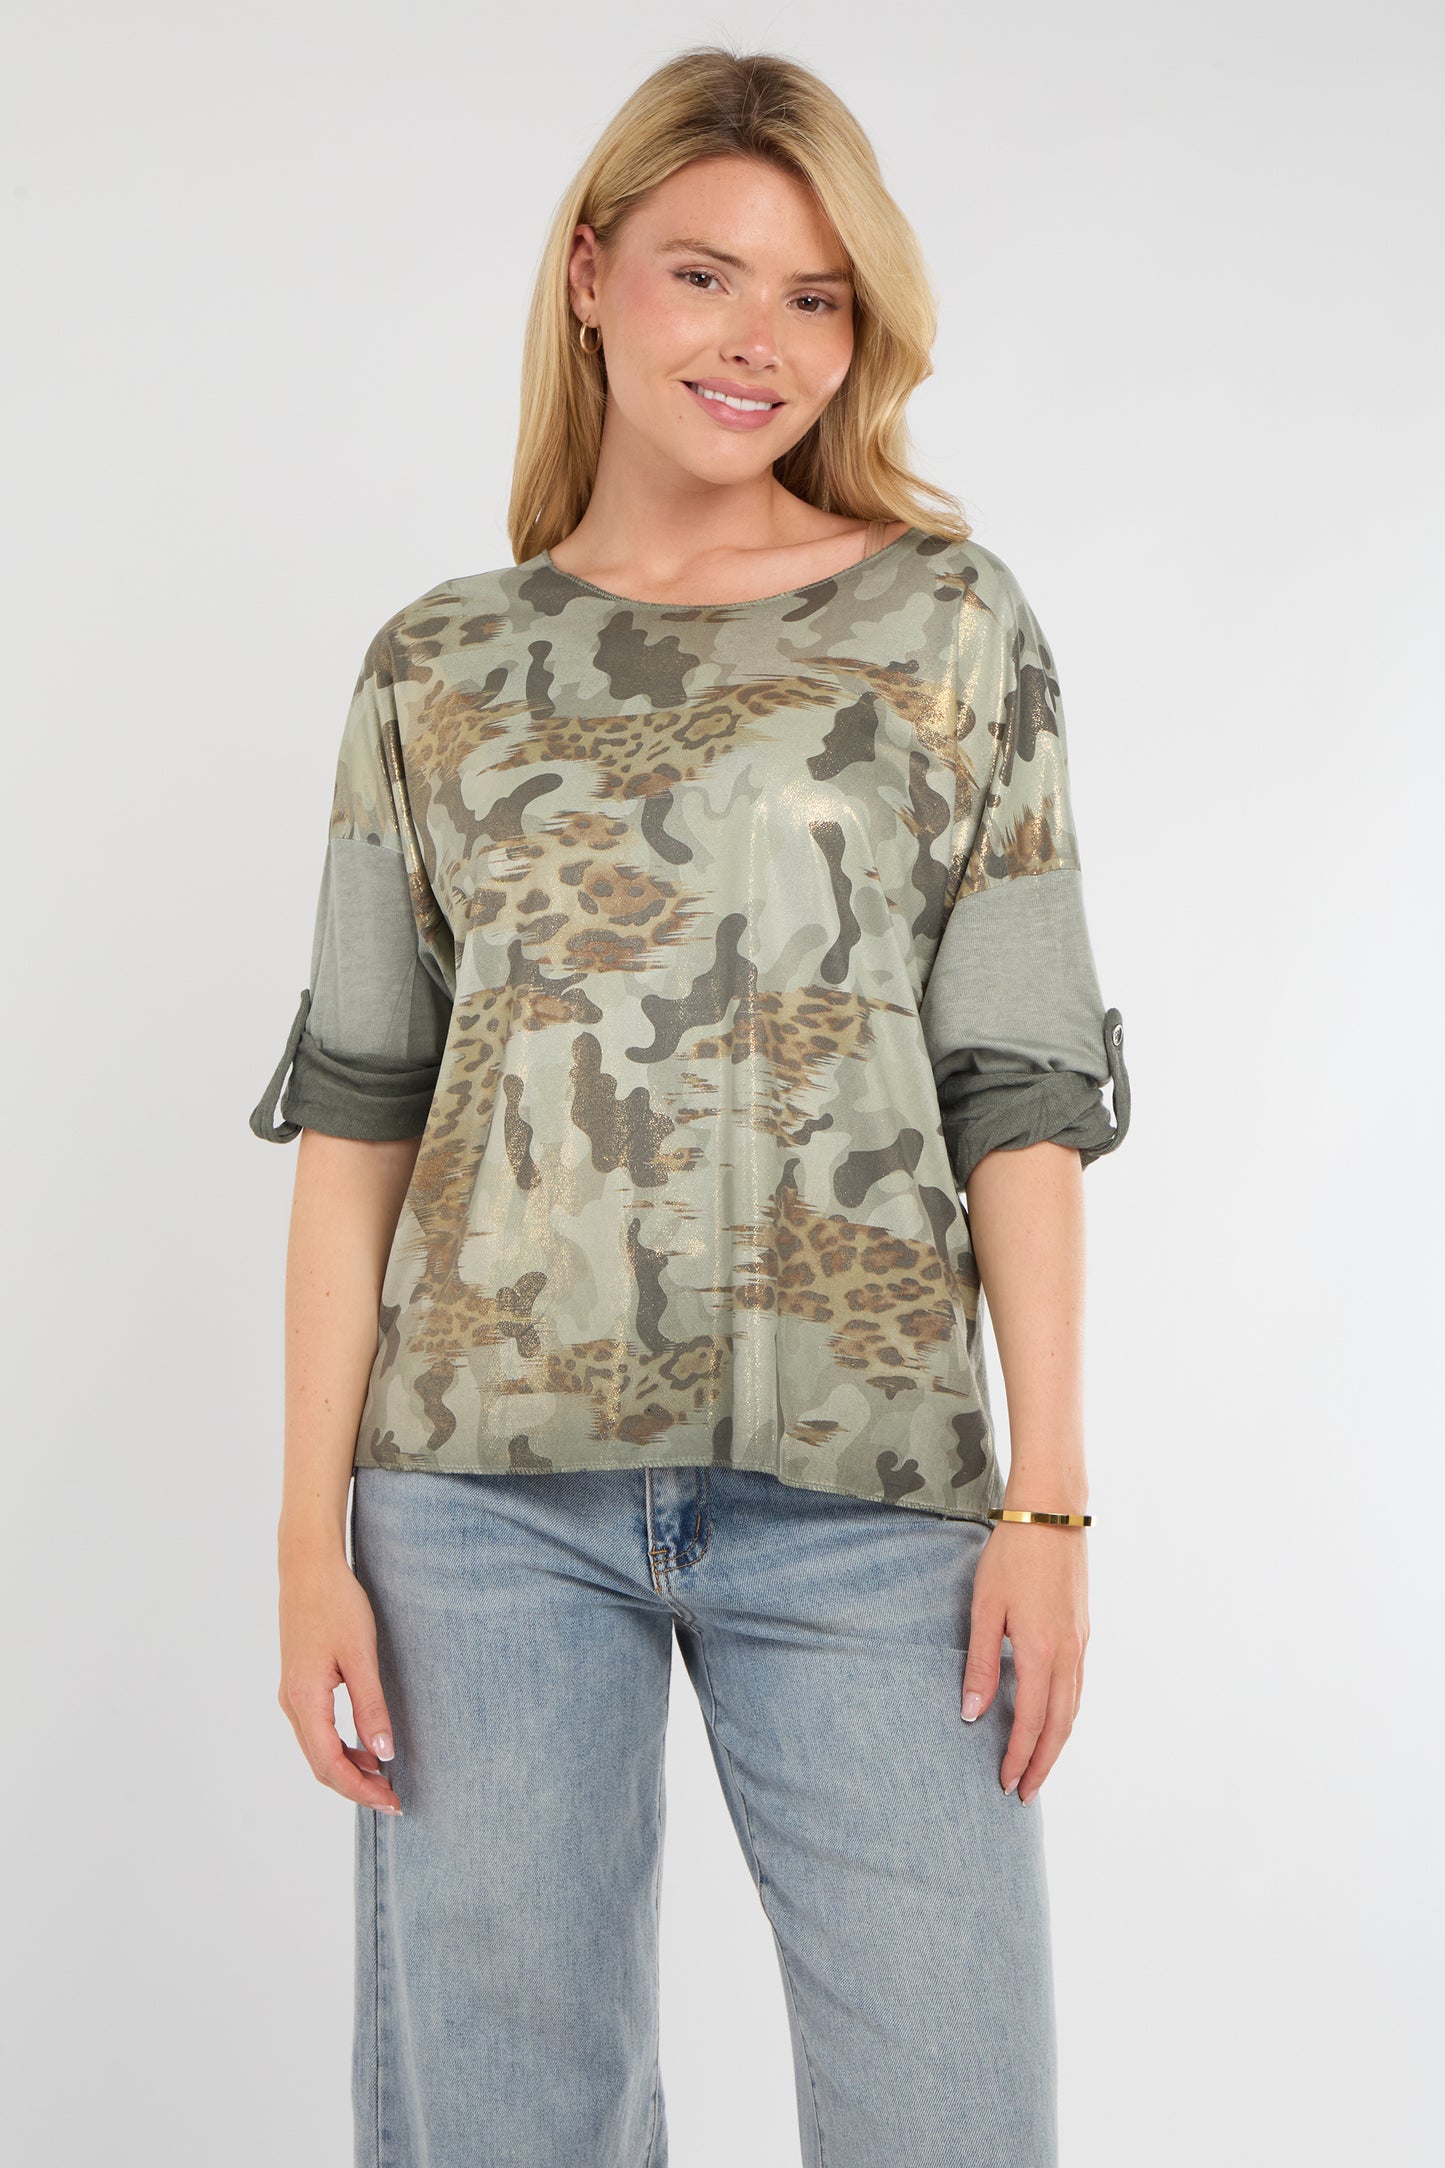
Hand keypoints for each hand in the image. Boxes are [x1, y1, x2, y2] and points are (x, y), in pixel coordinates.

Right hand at [278, 1546, 402, 1814]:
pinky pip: (317, 1730)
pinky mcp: (300, 1683)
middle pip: (320, 1764)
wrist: (308, 1566)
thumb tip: (383, 1754)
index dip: (360, 1790)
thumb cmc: (335, 1604)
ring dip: (348, 1769)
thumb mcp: (360, 1656)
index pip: (330, 1765)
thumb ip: (370, 1707)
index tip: (392, 1802)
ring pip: (318, 1749)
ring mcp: (293, 1694)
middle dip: (356, 1786)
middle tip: (393, 1799)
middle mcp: (292, 1703)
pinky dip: (340, 1747)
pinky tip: (365, 1746)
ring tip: (384, 1777)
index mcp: (305, 1700)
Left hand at [959, 1522, 1087, 1805]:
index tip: (1004, 1784)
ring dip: (1056, 1744)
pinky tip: (1053, 1720)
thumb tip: (972, 1712)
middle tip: (1024, 1794)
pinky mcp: (1083, 1630)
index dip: (1018, 1756)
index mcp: (1041, 1650)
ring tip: (1038, 1767)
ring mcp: (1080, 1642)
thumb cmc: (1012, 1554)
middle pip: (1060, 1726)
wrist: (1051, 1511)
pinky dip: (1066, 1715)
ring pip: (1073, 1708)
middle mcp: (1068, 1653)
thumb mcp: (985, 1607)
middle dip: (1042, 1764)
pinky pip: (1077, 1686)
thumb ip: (981, 1663)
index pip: (1032, 1721)